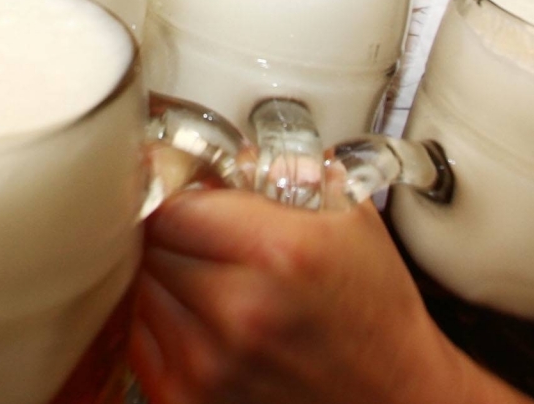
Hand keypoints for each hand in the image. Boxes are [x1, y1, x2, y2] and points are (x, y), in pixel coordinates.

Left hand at [132, 189, 484, 403]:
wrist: (395, 397)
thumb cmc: (374, 314)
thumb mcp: (348, 218)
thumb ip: (284, 171)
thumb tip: (226, 153)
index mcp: (278, 253)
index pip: (170, 203)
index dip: (172, 189)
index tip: (179, 188)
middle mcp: (239, 311)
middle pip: (149, 244)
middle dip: (170, 230)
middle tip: (201, 231)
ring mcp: (209, 363)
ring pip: (137, 288)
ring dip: (160, 274)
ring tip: (206, 274)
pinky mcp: (188, 399)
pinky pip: (138, 337)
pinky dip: (157, 319)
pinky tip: (196, 313)